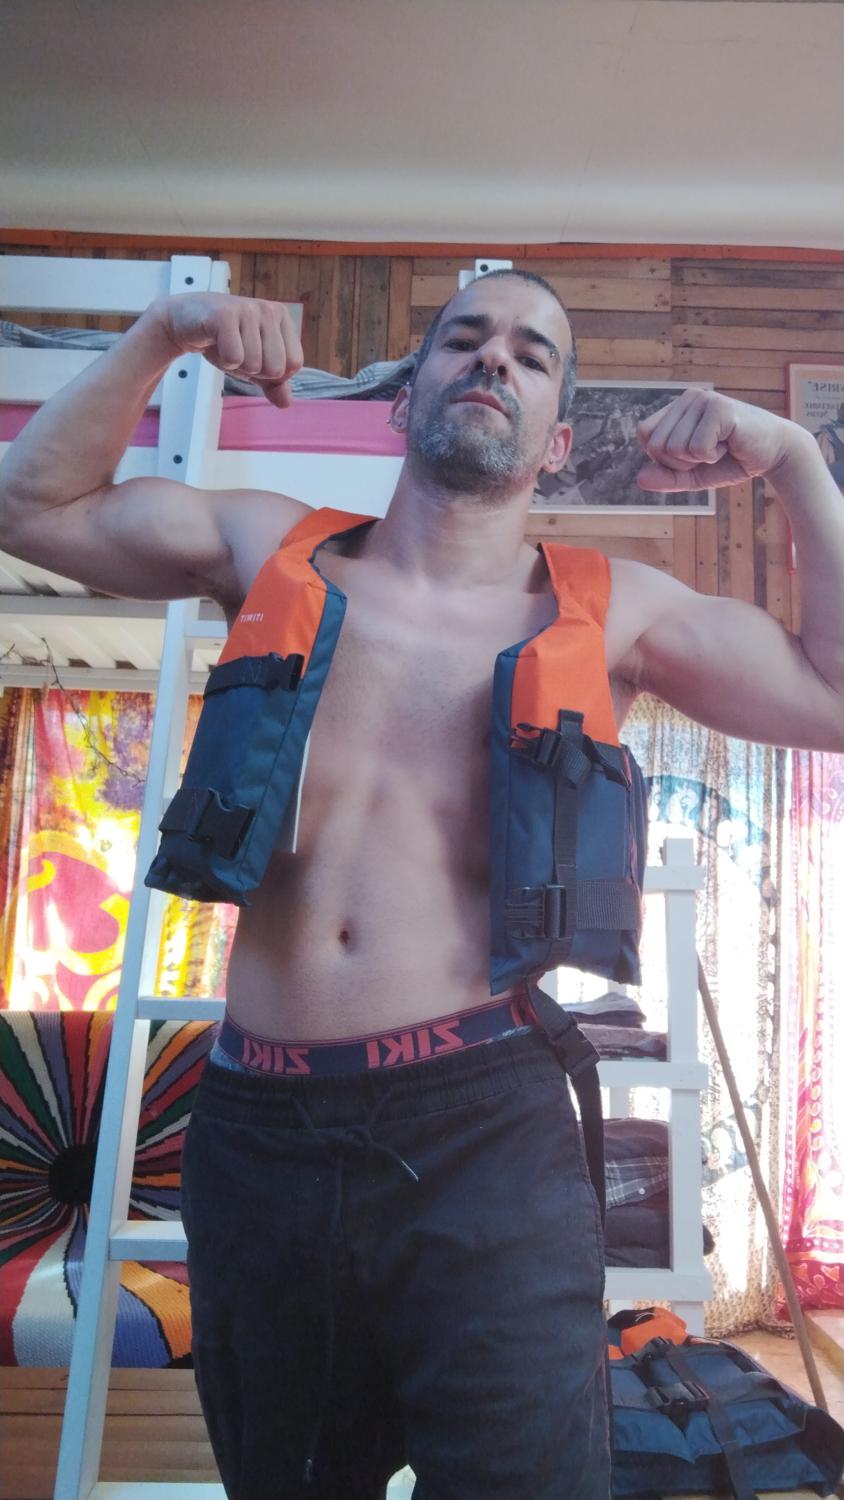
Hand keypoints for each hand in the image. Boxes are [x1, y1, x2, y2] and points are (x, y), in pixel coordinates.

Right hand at [149, 292, 302, 408]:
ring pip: (254, 366)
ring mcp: (248, 310)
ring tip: (226, 346)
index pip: (295, 364)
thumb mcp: (253, 363)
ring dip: (236, 365)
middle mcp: (269, 310)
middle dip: (254, 371)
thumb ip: (273, 383)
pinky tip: (216, 344)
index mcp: (282, 318)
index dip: (273, 373)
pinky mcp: (225, 315)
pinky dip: (223, 360)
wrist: (185, 321)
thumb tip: (286, 403)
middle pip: (277, 368)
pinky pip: (234, 358)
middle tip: (238, 352)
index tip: (255, 356)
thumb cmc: (224, 340)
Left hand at [636, 389, 795, 491]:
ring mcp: (704, 400)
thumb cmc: (732, 460)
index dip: (663, 457)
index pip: (645, 435)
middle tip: (709, 453)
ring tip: (721, 447)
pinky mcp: (720, 409)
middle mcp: (688, 398)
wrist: (774, 454)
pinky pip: (696, 448)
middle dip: (680, 463)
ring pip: (673, 448)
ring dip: (698, 460)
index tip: (692, 455)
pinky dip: (712, 456)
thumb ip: (666, 478)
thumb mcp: (693, 475)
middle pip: (656, 445)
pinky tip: (730, 444)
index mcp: (678, 407)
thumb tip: (640, 478)